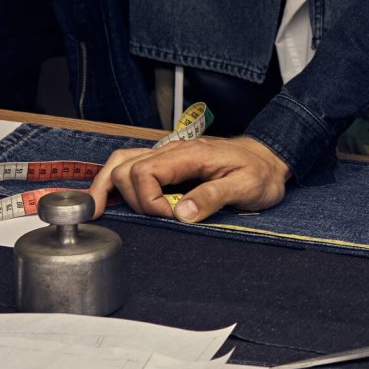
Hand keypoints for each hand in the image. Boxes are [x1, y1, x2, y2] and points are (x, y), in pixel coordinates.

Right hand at [88, 136, 291, 223]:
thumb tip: (182, 212)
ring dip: (108, 187)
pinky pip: (132, 167)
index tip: (170, 216)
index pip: (145, 173)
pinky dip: (115, 183)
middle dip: (129, 198)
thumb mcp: (247, 187)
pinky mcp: (168, 164)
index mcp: (189, 154)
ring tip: (98, 210)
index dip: (149, 200)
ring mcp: (168, 155)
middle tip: (154, 218)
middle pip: (125, 168)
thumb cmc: (261, 173)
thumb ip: (214, 197)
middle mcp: (173, 151)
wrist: (270, 159)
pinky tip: (109, 200)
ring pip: (121, 163)